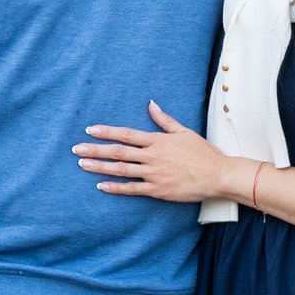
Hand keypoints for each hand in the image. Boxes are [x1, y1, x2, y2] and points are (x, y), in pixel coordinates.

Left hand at [75, 105, 240, 203]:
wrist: (218, 175)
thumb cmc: (203, 153)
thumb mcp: (183, 132)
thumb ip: (164, 120)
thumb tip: (150, 104)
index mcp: (157, 141)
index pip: (126, 134)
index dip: (106, 132)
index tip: (90, 130)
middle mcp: (152, 157)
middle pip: (118, 152)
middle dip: (95, 150)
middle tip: (76, 149)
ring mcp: (154, 174)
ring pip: (121, 170)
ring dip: (99, 167)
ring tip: (82, 164)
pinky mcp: (157, 190)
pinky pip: (132, 189)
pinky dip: (115, 187)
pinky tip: (101, 185)